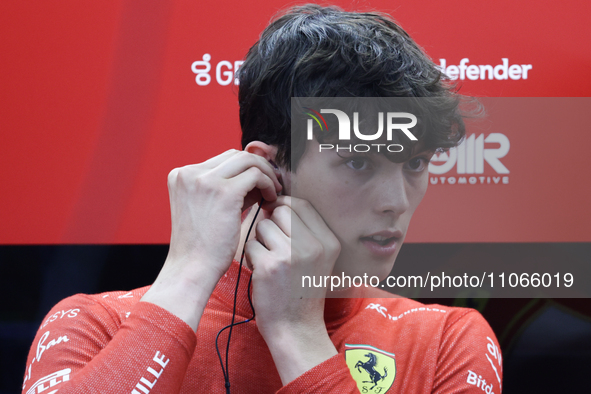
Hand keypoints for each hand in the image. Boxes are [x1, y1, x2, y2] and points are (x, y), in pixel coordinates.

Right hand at [142, 150, 281, 329]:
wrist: (192, 269)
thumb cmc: (202, 246)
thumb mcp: (208, 209)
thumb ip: (226, 189)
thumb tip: (256, 175)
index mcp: (181, 175)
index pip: (223, 160)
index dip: (246, 169)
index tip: (261, 182)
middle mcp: (189, 173)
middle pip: (235, 155)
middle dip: (258, 167)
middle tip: (273, 184)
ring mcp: (204, 180)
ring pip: (248, 161)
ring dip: (266, 174)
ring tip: (274, 193)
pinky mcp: (223, 191)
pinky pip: (255, 175)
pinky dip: (268, 184)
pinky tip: (271, 200)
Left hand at [245, 196, 340, 383]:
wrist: (296, 328)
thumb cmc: (302, 290)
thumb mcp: (319, 259)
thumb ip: (305, 231)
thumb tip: (276, 202)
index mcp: (329, 241)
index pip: (303, 205)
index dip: (284, 204)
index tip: (275, 215)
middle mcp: (314, 246)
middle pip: (282, 211)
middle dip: (271, 223)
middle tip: (272, 245)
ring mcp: (292, 255)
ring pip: (264, 226)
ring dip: (260, 241)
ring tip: (268, 261)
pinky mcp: (270, 265)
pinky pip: (251, 244)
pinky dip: (251, 257)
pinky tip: (261, 272)